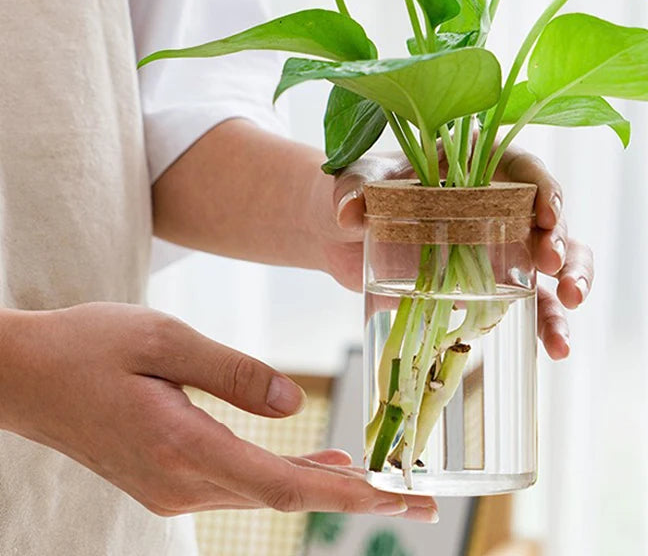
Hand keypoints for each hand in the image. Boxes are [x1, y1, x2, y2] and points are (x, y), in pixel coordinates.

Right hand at [0, 303, 437, 519]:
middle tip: (417, 498)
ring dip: (324, 484)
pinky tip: (319, 461)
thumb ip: (235, 374)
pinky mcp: (169, 476)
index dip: (348, 494)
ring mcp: (173, 486)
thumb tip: (295, 404)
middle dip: (355, 496)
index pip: (284, 484)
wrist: (24, 375)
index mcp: (183, 447)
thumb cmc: (88, 346)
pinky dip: (287, 473)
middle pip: (285, 495)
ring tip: (379, 477)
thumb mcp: (165, 340)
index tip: (399, 498)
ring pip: (266, 490)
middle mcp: (181, 482)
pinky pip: (242, 480)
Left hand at [321, 145, 593, 360]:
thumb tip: (350, 212)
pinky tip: (555, 346)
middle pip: (545, 215)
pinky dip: (545, 321)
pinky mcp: (488, 281)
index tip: (547, 214)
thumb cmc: (355, 191)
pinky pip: (528, 299)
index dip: (543, 187)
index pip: (521, 166)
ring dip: (570, 282)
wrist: (339, 233)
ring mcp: (496, 242)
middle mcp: (496, 200)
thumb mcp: (354, 183)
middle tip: (553, 265)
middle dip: (560, 239)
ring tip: (569, 310)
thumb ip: (352, 191)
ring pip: (550, 259)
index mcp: (473, 162)